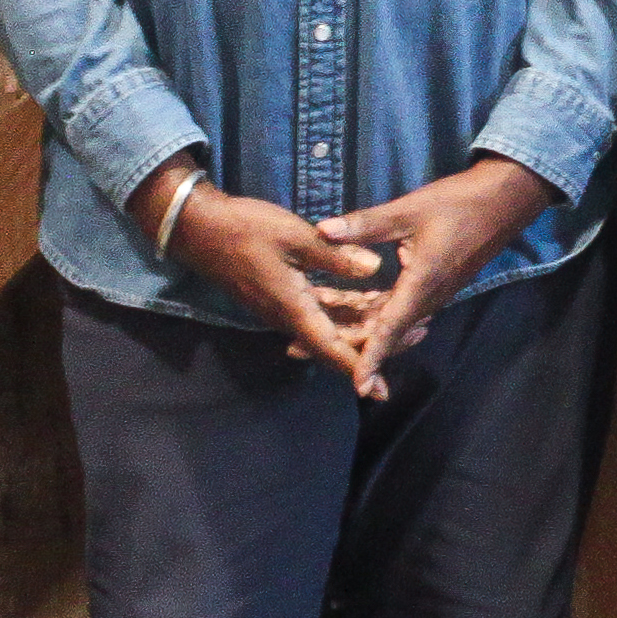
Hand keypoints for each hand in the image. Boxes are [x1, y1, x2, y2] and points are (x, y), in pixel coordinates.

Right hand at [133, 153, 383, 385]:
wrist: (199, 227)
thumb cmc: (245, 229)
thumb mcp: (294, 236)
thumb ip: (335, 255)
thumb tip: (374, 269)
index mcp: (293, 307)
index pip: (331, 348)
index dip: (358, 368)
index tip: (381, 390)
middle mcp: (287, 316)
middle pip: (335, 343)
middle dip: (374, 343)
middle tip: (417, 334)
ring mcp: (282, 307)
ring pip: (328, 327)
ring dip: (362, 325)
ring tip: (400, 318)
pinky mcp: (279, 296)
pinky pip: (317, 312)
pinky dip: (343, 309)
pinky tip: (366, 299)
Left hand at [316, 157, 563, 397]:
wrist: (503, 202)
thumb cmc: (459, 203)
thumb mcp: (408, 210)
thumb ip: (365, 224)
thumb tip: (322, 230)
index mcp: (422, 284)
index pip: (390, 329)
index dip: (371, 358)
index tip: (357, 386)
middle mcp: (428, 298)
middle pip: (383, 333)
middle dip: (344, 343)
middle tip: (296, 348)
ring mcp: (432, 294)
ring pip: (391, 323)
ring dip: (356, 328)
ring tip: (316, 330)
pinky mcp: (433, 287)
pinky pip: (400, 310)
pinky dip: (374, 314)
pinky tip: (352, 310)